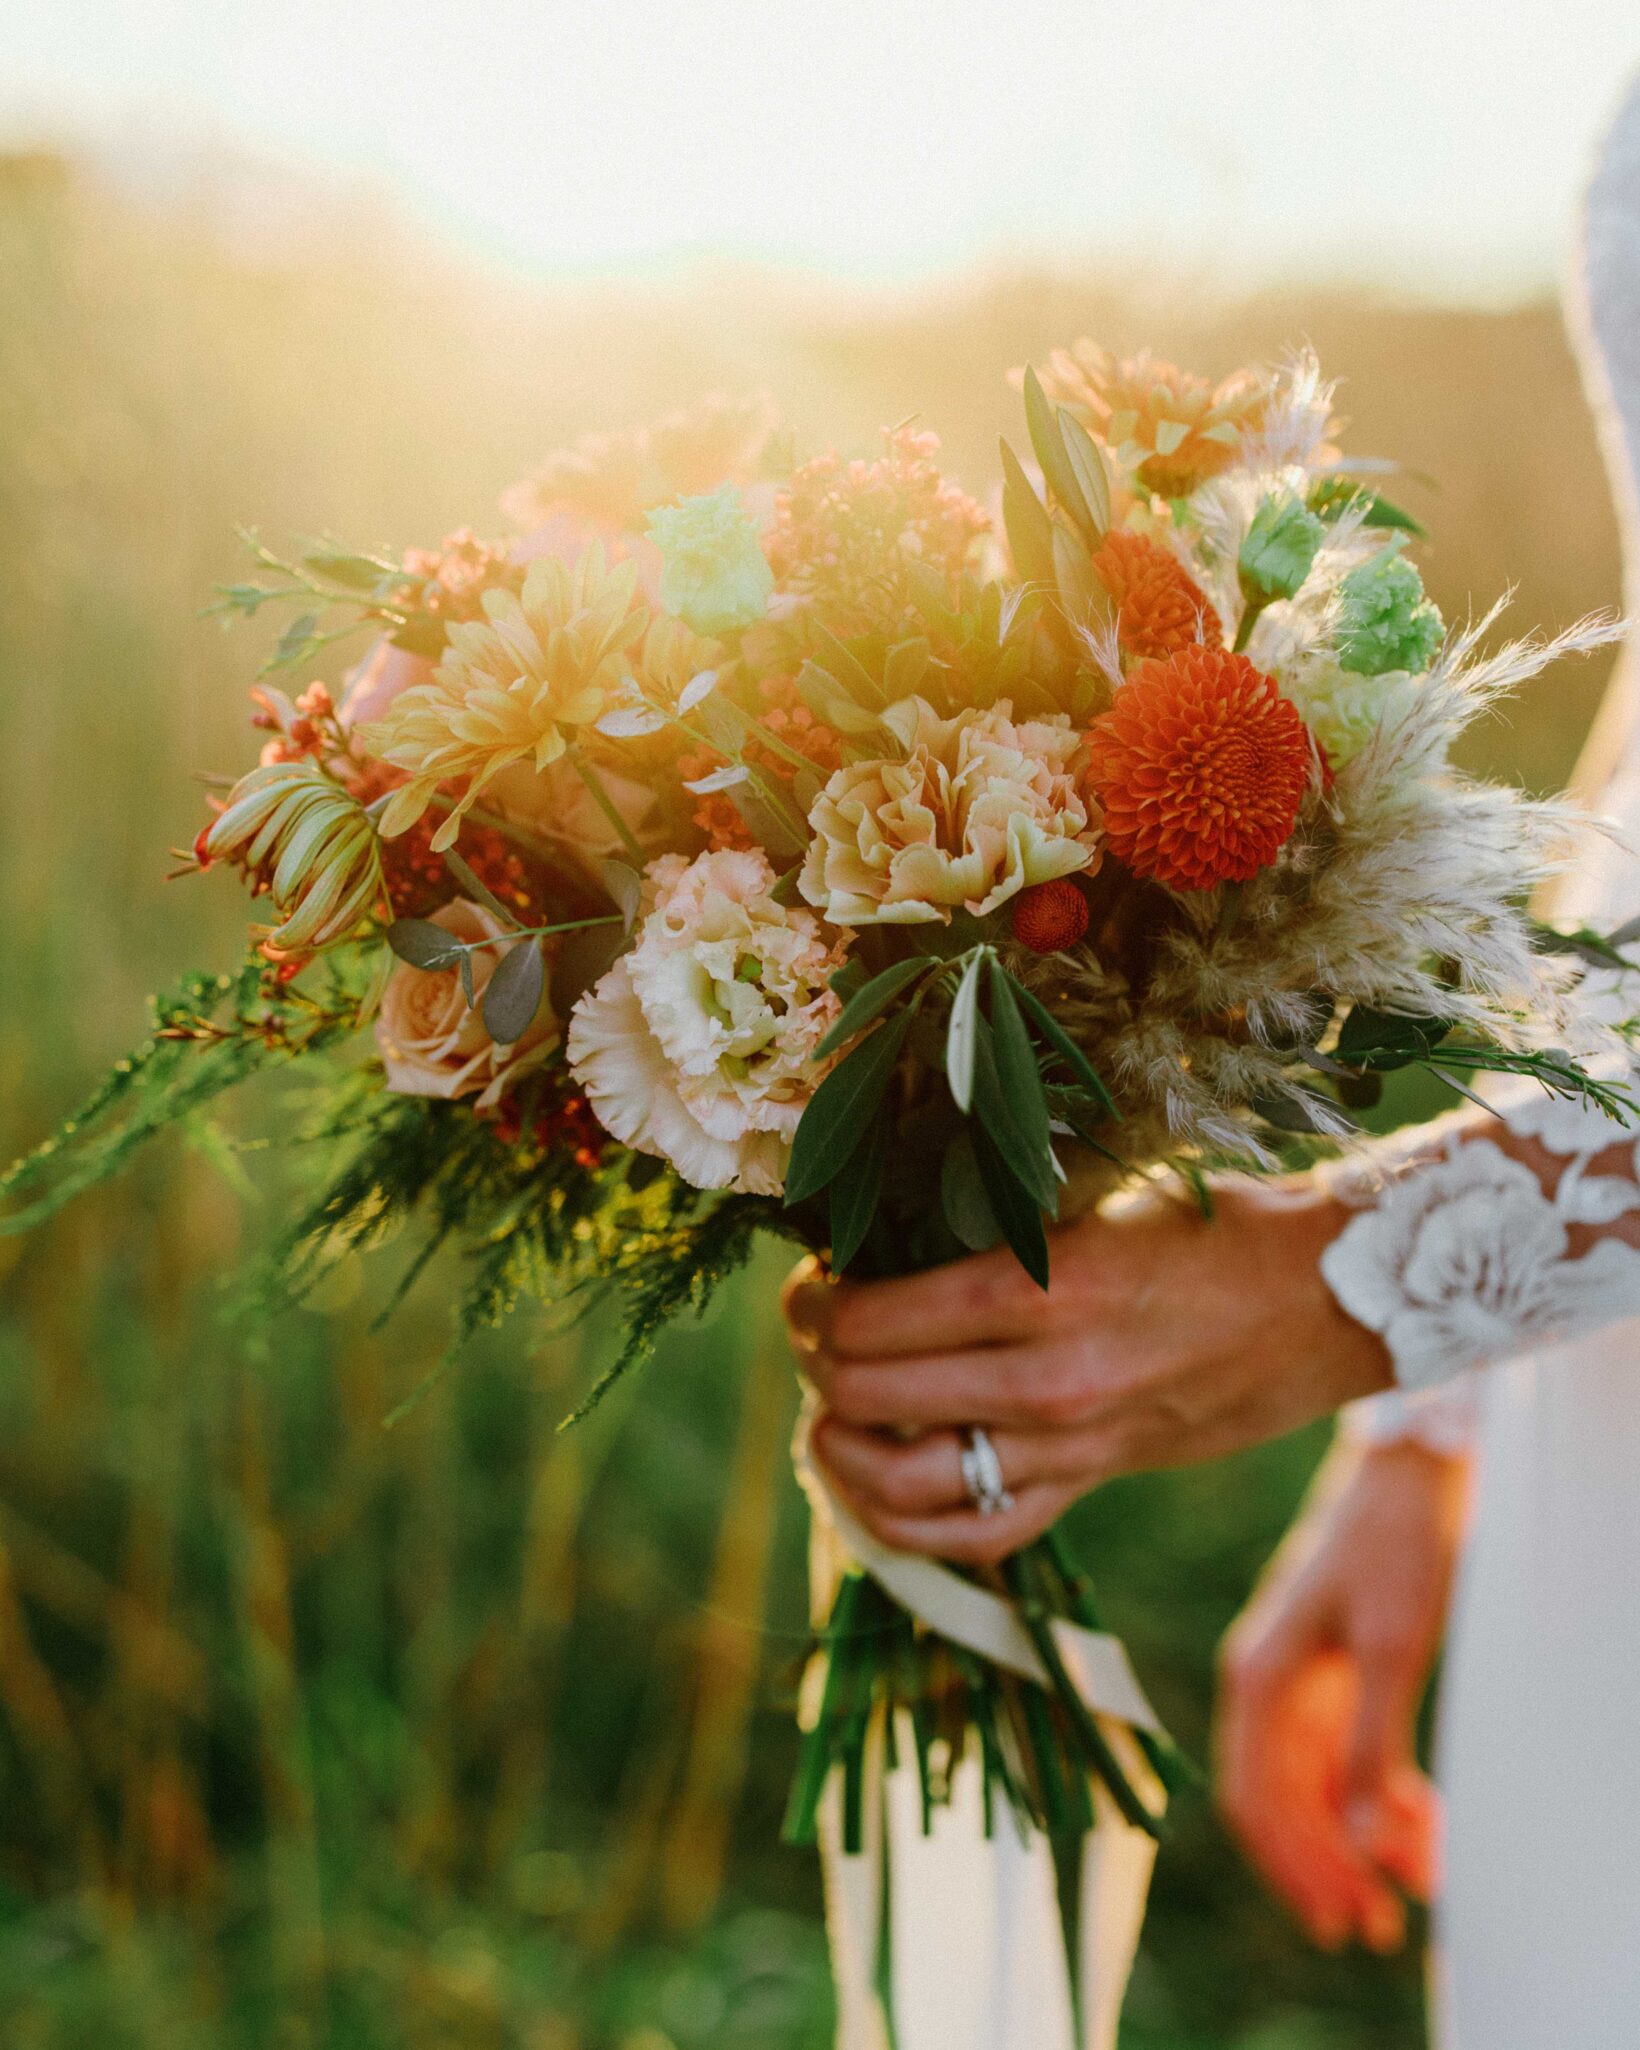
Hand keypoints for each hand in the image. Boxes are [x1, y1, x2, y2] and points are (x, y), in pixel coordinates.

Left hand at [782, 1177, 1391, 1564]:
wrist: (1328, 1298)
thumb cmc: (1213, 1223)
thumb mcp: (1098, 1194)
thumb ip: (996, 1221)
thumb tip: (885, 1232)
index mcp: (1043, 1288)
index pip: (868, 1322)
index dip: (813, 1304)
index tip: (814, 1280)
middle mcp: (1048, 1381)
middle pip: (865, 1397)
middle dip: (815, 1360)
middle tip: (813, 1328)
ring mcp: (1071, 1448)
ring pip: (903, 1488)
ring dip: (841, 1449)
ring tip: (829, 1411)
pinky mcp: (1094, 1483)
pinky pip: (977, 1535)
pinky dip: (908, 1525)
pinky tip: (879, 1483)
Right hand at [1215, 1436, 1470, 1950]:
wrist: (1412, 1467)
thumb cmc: (1396, 1545)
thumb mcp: (1395, 1648)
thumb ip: (1374, 1749)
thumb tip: (1363, 1846)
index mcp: (1258, 1677)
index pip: (1254, 1799)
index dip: (1294, 1870)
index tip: (1341, 1922)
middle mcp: (1263, 1682)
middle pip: (1280, 1802)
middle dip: (1328, 1869)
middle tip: (1381, 1929)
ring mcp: (1295, 1677)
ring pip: (1313, 1783)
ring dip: (1356, 1838)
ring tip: (1413, 1885)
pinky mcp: (1330, 1670)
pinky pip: (1339, 1754)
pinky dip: (1373, 1794)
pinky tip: (1418, 1823)